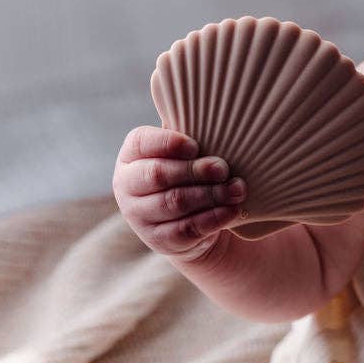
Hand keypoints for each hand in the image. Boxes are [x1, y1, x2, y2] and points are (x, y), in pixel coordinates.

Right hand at [113, 126, 246, 260]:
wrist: (191, 224)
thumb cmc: (190, 176)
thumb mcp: (185, 155)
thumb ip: (191, 139)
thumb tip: (216, 122)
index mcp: (131, 156)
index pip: (142, 143)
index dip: (170, 143)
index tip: (196, 146)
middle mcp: (127, 185)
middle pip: (158, 174)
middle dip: (195, 170)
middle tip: (223, 168)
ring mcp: (139, 216)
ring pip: (174, 202)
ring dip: (209, 194)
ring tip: (236, 188)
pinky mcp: (158, 240)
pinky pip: (187, 229)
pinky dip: (212, 218)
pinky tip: (231, 210)